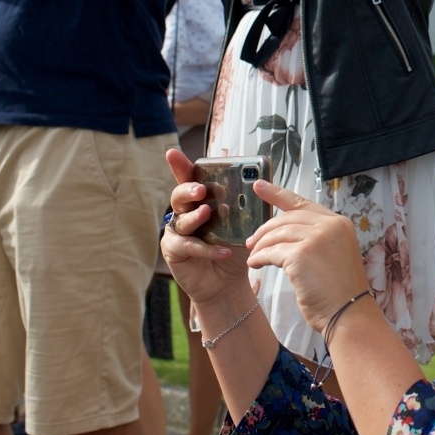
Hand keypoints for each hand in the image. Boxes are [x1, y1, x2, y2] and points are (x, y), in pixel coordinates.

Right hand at [161, 149, 255, 306]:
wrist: (228, 282)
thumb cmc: (234, 247)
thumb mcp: (244, 223)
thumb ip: (247, 205)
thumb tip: (261, 183)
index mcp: (199, 200)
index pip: (188, 178)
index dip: (179, 165)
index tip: (172, 152)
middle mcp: (184, 212)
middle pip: (179, 195)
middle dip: (188, 190)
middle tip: (201, 190)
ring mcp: (177, 232)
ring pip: (181, 220)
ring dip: (195, 217)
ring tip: (207, 213)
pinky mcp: (174, 251)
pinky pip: (188, 246)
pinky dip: (206, 249)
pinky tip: (223, 251)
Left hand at [245, 181, 370, 333]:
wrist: (348, 313)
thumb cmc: (339, 291)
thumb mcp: (333, 255)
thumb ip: (315, 239)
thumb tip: (282, 234)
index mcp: (339, 223)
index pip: (302, 203)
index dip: (277, 194)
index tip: (258, 185)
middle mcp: (329, 226)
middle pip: (286, 219)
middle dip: (265, 229)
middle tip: (251, 241)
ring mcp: (316, 238)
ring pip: (277, 234)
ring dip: (261, 246)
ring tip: (253, 256)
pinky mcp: (301, 255)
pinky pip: (271, 252)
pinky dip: (259, 258)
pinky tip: (255, 264)